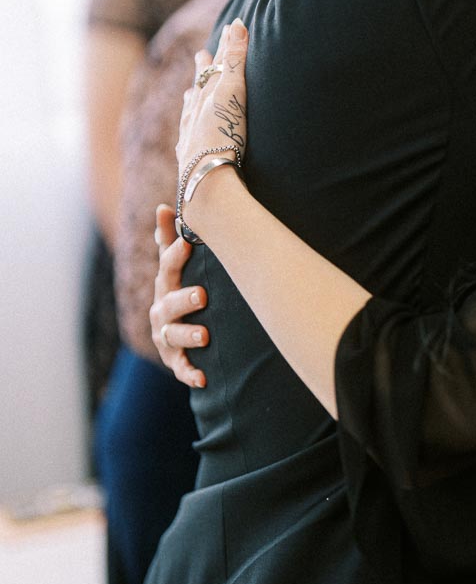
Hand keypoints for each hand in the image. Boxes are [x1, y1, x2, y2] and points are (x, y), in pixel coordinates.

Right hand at [150, 204, 208, 387]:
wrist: (176, 330)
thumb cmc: (179, 289)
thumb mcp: (173, 266)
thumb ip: (169, 238)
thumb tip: (165, 206)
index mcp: (164, 285)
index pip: (167, 268)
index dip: (175, 255)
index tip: (187, 243)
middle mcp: (161, 311)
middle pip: (168, 304)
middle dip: (183, 299)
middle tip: (202, 295)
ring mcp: (166, 336)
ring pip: (173, 336)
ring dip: (188, 335)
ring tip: (205, 334)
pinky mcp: (175, 360)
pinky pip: (180, 368)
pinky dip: (190, 373)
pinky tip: (203, 377)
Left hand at [177, 18, 248, 189]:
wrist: (206, 175)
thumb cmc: (223, 133)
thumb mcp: (232, 92)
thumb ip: (234, 60)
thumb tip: (236, 24)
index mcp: (207, 95)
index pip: (218, 65)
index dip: (226, 47)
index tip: (228, 30)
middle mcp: (195, 113)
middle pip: (199, 86)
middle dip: (203, 70)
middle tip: (200, 54)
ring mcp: (190, 136)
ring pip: (189, 113)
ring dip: (192, 100)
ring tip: (189, 93)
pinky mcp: (189, 158)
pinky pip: (186, 141)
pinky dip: (187, 133)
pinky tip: (184, 139)